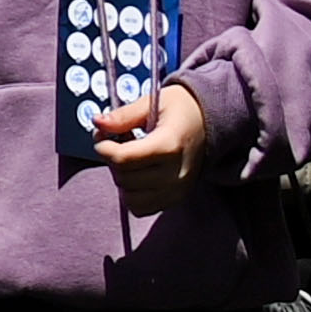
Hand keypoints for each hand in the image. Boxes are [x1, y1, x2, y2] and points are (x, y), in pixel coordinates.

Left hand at [95, 81, 212, 215]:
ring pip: (129, 197)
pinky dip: (132, 195)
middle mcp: (176, 172)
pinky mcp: (177, 199)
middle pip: (123, 178)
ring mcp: (178, 189)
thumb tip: (98, 123)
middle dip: (112, 160)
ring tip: (130, 161)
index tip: (103, 136)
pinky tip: (138, 175)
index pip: (122, 158)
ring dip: (122, 179)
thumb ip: (124, 116)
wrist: (212, 123)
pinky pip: (141, 208)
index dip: (103, 147)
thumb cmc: (183, 110)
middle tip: (118, 144)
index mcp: (170, 145)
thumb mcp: (154, 102)